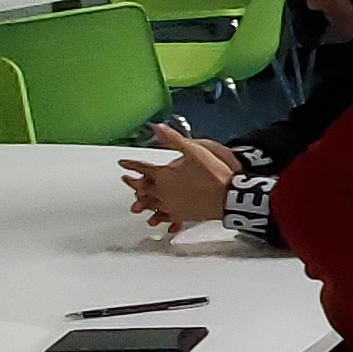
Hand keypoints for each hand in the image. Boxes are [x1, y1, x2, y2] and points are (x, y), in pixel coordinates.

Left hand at [121, 124, 237, 226]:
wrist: (228, 196)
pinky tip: (161, 223)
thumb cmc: (213, 174)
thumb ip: (173, 139)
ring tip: (137, 206)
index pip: (142, 168)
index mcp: (164, 176)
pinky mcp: (183, 215)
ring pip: (152, 206)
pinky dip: (162, 220)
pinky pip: (167, 219)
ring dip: (143, 205)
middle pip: (143, 189)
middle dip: (133, 184)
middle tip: (127, 181)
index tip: (124, 163)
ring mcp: (173, 206)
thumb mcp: (194, 150)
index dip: (131, 164)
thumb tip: (158, 128)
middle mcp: (164, 193)